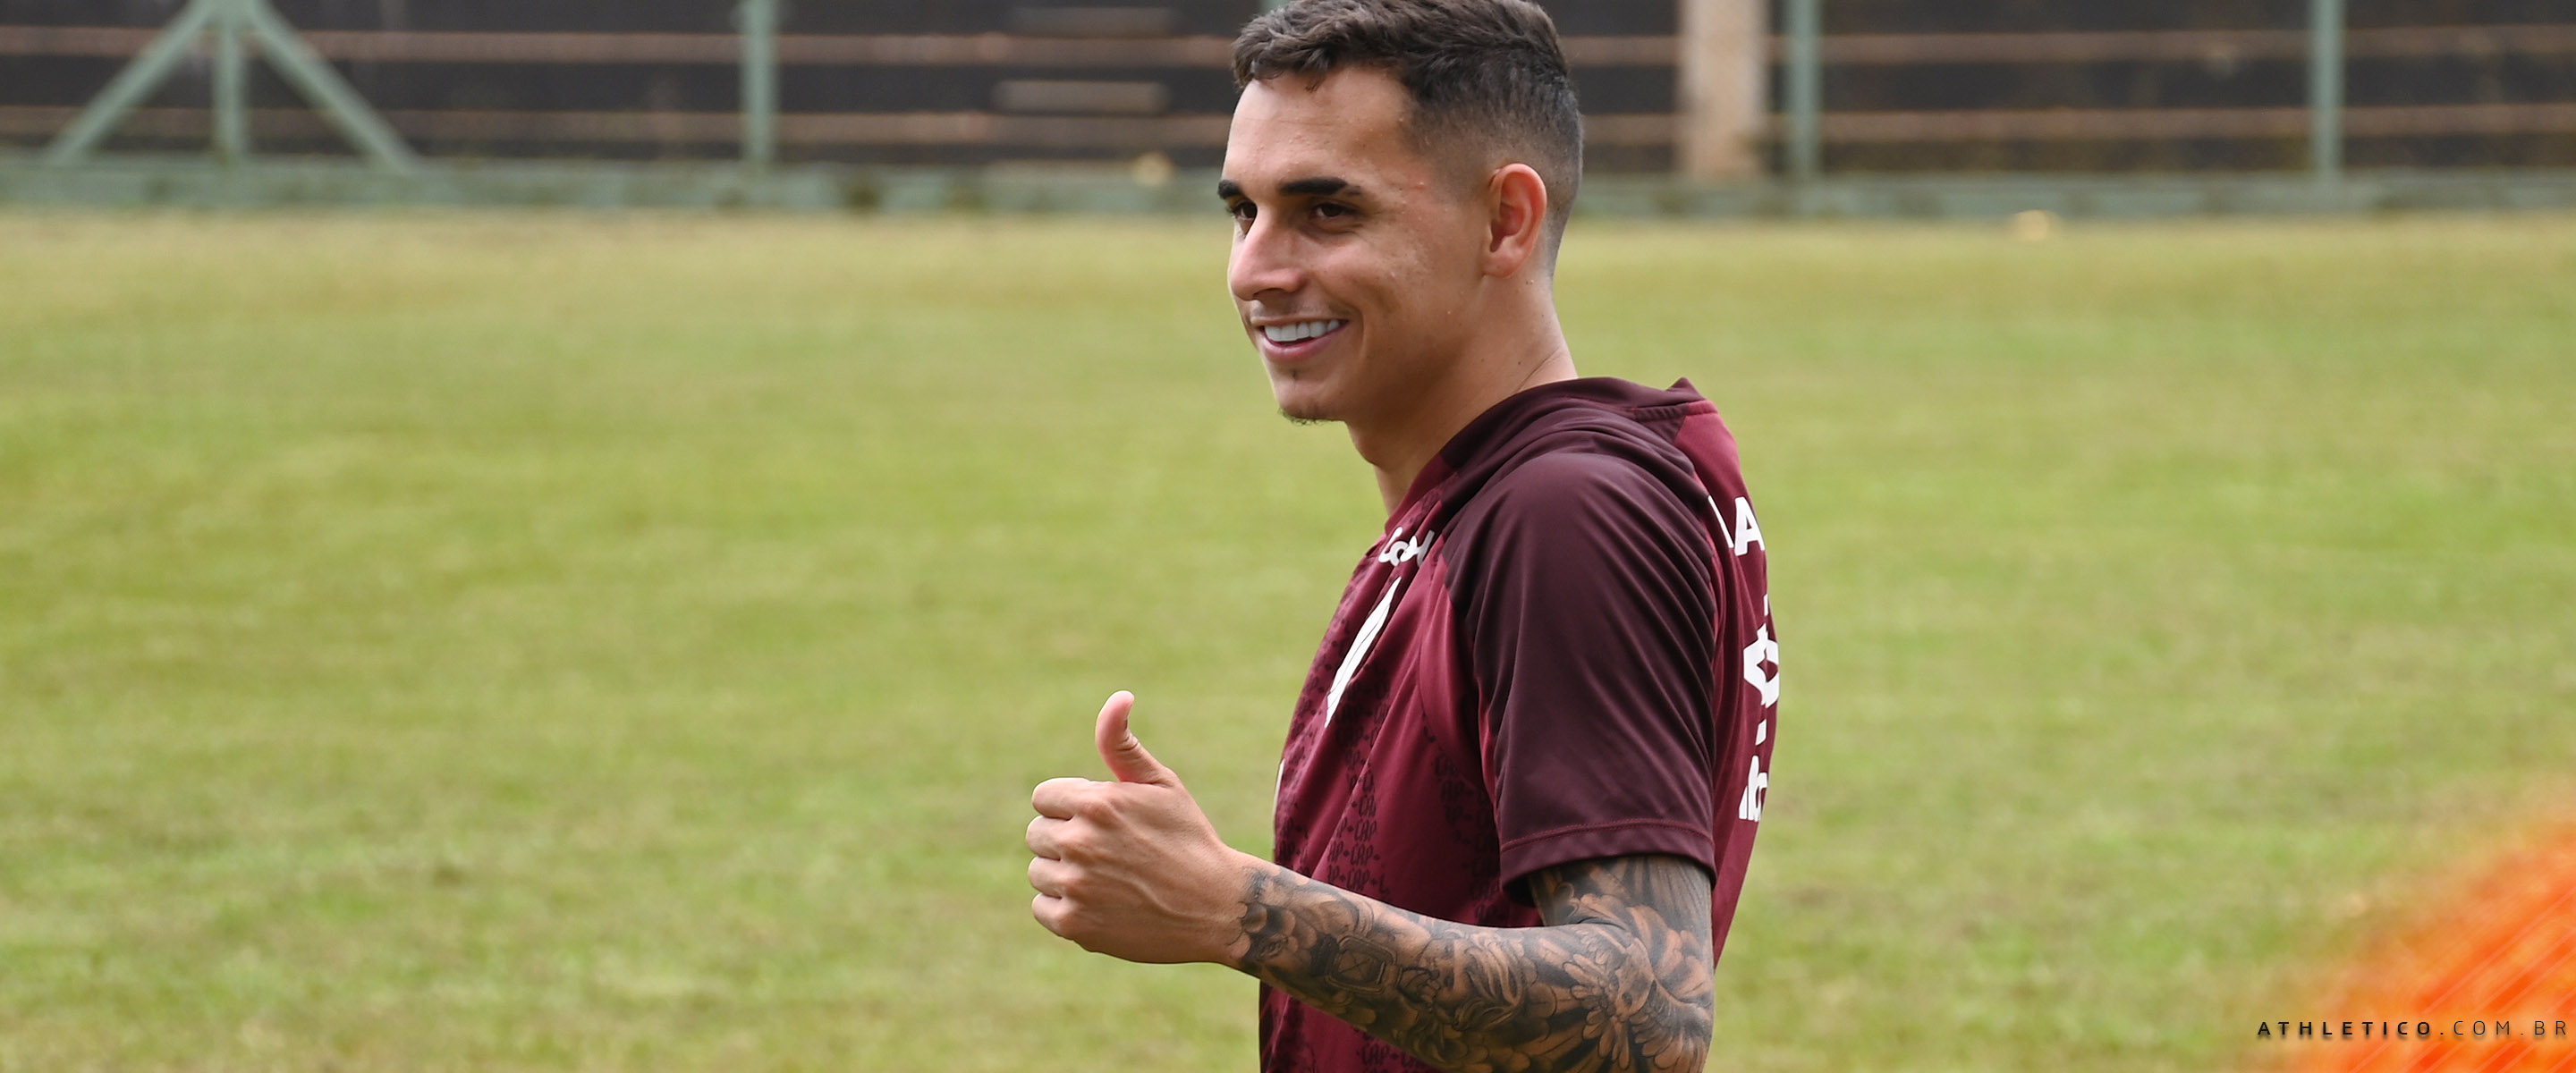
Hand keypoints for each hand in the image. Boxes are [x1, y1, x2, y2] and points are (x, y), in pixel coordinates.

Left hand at [1026, 691, 1256, 963]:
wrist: (1217, 908)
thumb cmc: (1189, 839)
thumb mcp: (1162, 785)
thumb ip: (1123, 744)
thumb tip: (1118, 696)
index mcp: (1096, 802)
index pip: (1044, 797)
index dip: (1072, 807)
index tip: (1103, 822)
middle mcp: (1080, 842)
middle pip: (1037, 833)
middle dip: (1065, 839)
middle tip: (1109, 853)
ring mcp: (1075, 886)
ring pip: (1039, 872)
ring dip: (1064, 875)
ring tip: (1109, 880)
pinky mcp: (1074, 925)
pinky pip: (1042, 908)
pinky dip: (1066, 909)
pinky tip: (1103, 905)